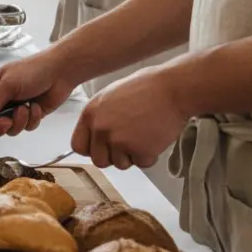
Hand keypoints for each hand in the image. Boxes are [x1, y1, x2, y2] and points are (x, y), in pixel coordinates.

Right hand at [0, 50, 78, 137]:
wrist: (60, 71)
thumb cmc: (33, 70)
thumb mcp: (8, 85)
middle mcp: (2, 101)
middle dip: (1, 125)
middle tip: (7, 120)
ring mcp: (16, 109)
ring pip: (11, 129)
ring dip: (19, 121)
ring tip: (25, 108)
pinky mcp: (31, 115)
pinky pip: (27, 127)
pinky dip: (32, 119)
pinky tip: (36, 106)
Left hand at [71, 66, 188, 169]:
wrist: (173, 89)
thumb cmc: (148, 87)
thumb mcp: (111, 96)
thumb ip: (99, 117)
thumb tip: (95, 134)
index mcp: (90, 114)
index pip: (78, 146)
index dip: (92, 149)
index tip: (103, 147)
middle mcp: (100, 128)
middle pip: (99, 160)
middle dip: (114, 156)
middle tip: (129, 143)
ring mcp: (118, 140)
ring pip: (121, 164)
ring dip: (133, 155)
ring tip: (144, 135)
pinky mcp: (138, 149)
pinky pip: (142, 163)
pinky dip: (150, 156)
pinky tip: (155, 138)